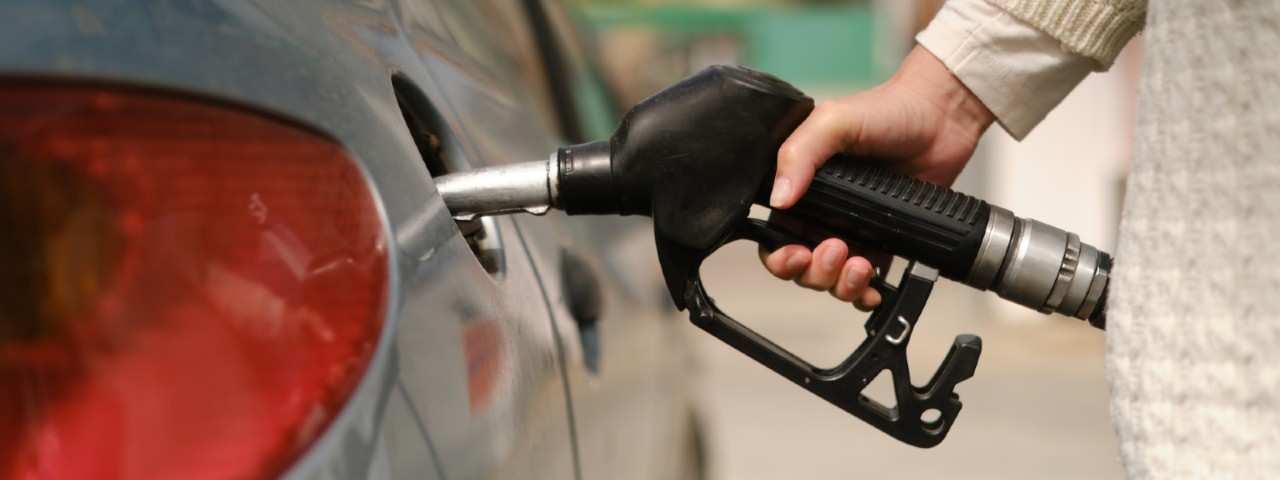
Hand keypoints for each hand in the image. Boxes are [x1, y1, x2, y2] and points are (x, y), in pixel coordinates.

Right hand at [759, 45, 994, 309]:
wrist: (942, 118)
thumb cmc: (888, 110)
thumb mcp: (833, 121)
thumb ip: (798, 154)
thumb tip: (778, 197)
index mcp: (800, 186)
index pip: (774, 234)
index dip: (779, 254)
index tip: (796, 254)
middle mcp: (822, 212)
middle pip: (801, 266)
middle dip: (814, 272)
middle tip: (836, 251)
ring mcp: (853, 230)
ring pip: (831, 280)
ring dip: (841, 284)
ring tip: (861, 264)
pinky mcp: (884, 243)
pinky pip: (866, 282)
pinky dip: (866, 294)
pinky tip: (874, 288)